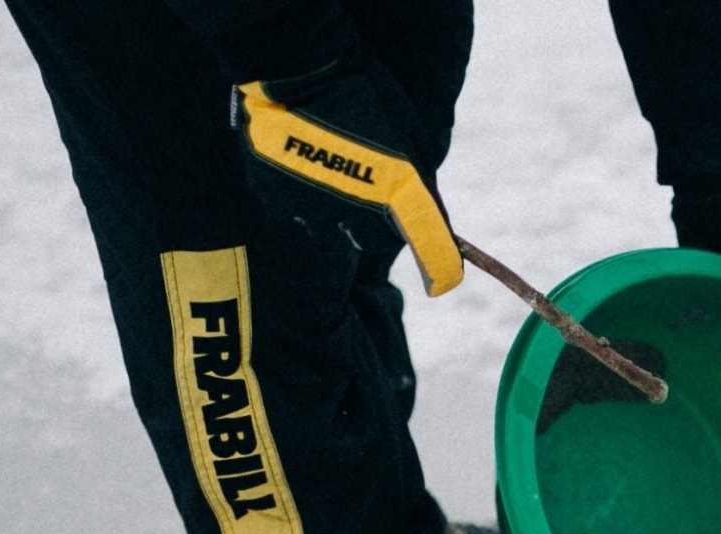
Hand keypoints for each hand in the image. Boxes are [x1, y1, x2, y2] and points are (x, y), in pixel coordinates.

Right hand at [234, 67, 462, 296]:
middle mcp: (355, 209)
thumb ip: (423, 182)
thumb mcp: (411, 134)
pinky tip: (299, 159)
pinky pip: (295, 209)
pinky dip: (300, 193)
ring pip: (330, 224)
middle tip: (367, 184)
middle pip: (373, 239)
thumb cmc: (365, 92)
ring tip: (326, 161)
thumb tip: (434, 216)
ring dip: (333, 205)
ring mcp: (312, 208)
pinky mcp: (276, 199)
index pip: (430, 246)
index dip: (440, 268)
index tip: (443, 282)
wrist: (300, 65)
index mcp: (398, 190)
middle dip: (376, 223)